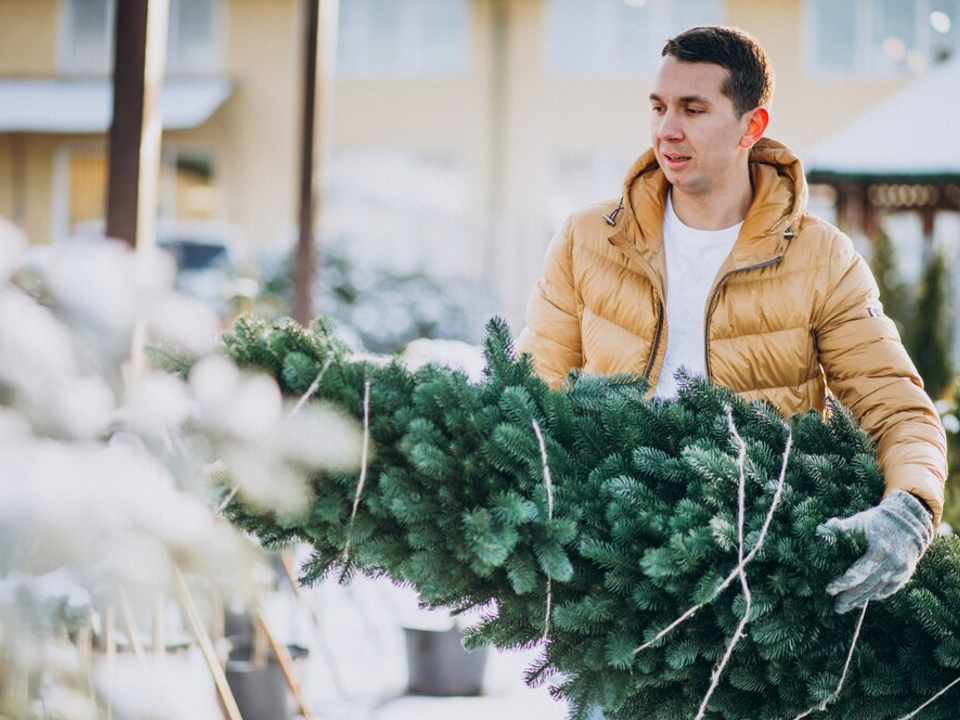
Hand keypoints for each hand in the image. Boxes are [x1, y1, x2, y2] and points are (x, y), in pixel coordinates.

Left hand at [820, 490, 933, 613]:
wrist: (909, 522)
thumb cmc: (877, 521)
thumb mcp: (859, 521)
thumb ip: (841, 528)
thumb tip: (821, 531)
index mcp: (879, 550)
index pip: (859, 572)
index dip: (843, 583)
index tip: (829, 589)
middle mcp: (892, 563)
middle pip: (868, 586)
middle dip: (850, 598)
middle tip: (836, 607)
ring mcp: (900, 571)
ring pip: (878, 591)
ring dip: (862, 600)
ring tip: (846, 607)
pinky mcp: (905, 574)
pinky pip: (889, 590)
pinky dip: (876, 596)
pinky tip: (864, 600)